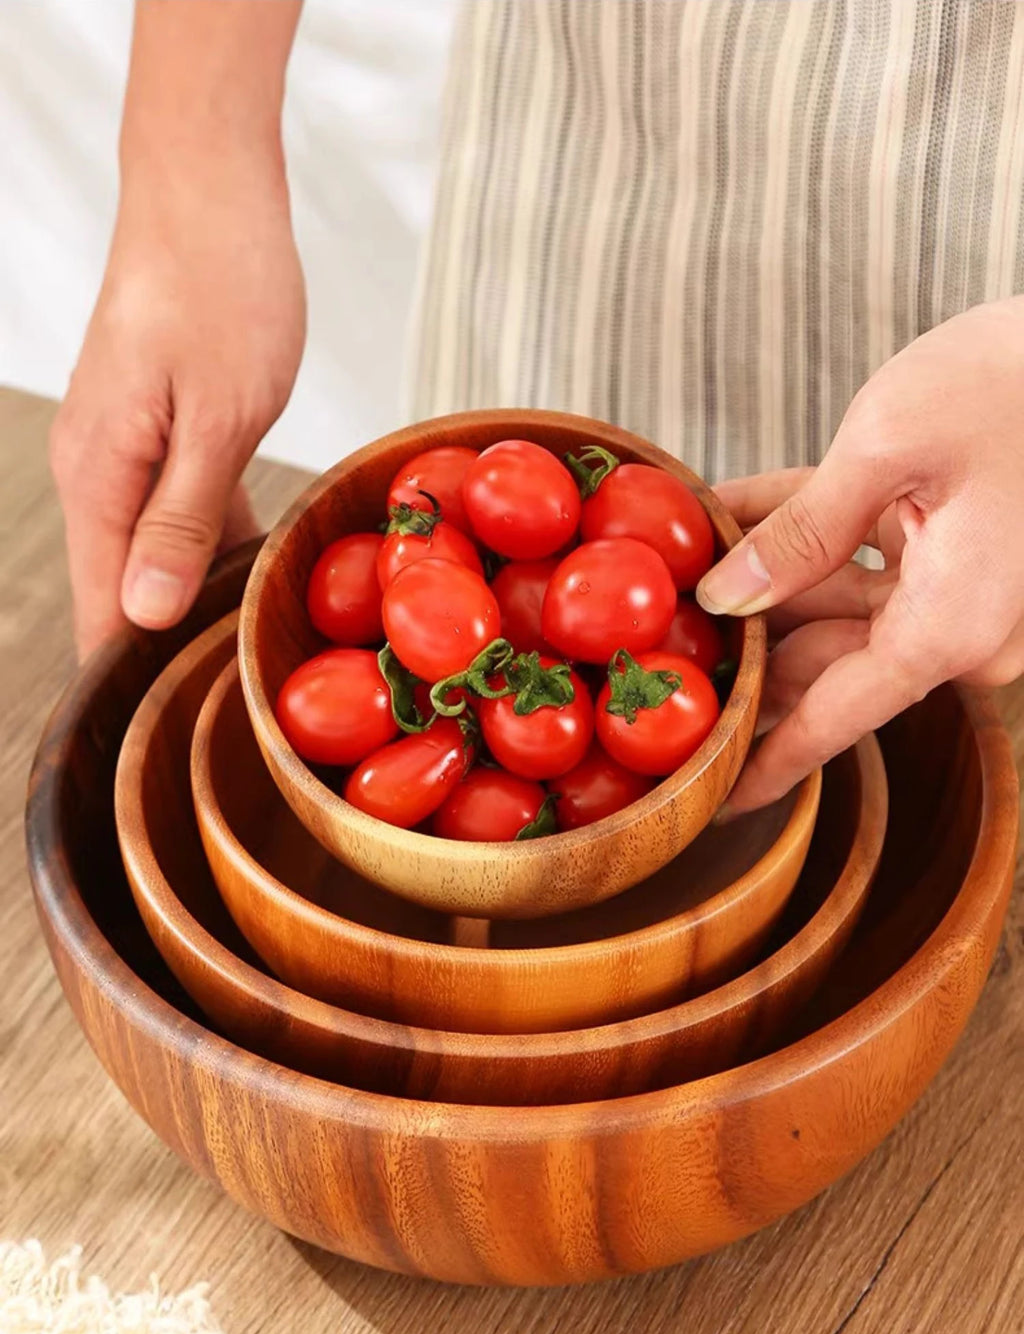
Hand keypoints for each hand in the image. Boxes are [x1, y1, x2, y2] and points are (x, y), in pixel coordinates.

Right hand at [50, 165, 304, 658]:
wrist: (207, 188)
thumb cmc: (222, 287)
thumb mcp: (218, 415)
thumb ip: (178, 519)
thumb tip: (141, 612)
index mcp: (100, 479)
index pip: (104, 612)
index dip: (138, 679)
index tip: (184, 731)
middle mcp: (96, 473)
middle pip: (124, 593)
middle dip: (174, 648)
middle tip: (248, 692)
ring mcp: (123, 452)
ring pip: (153, 554)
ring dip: (197, 597)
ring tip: (259, 645)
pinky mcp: (154, 431)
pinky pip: (175, 511)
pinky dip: (212, 544)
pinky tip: (258, 567)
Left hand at [697, 297, 1023, 814]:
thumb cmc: (1014, 381)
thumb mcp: (889, 448)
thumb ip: (801, 533)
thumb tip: (729, 599)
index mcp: (950, 629)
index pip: (836, 720)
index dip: (766, 760)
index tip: (711, 798)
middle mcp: (963, 628)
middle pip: (828, 665)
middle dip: (744, 649)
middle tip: (658, 647)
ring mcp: (966, 592)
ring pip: (838, 608)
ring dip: (762, 582)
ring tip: (678, 566)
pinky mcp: (961, 548)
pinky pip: (866, 557)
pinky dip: (803, 535)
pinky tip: (726, 510)